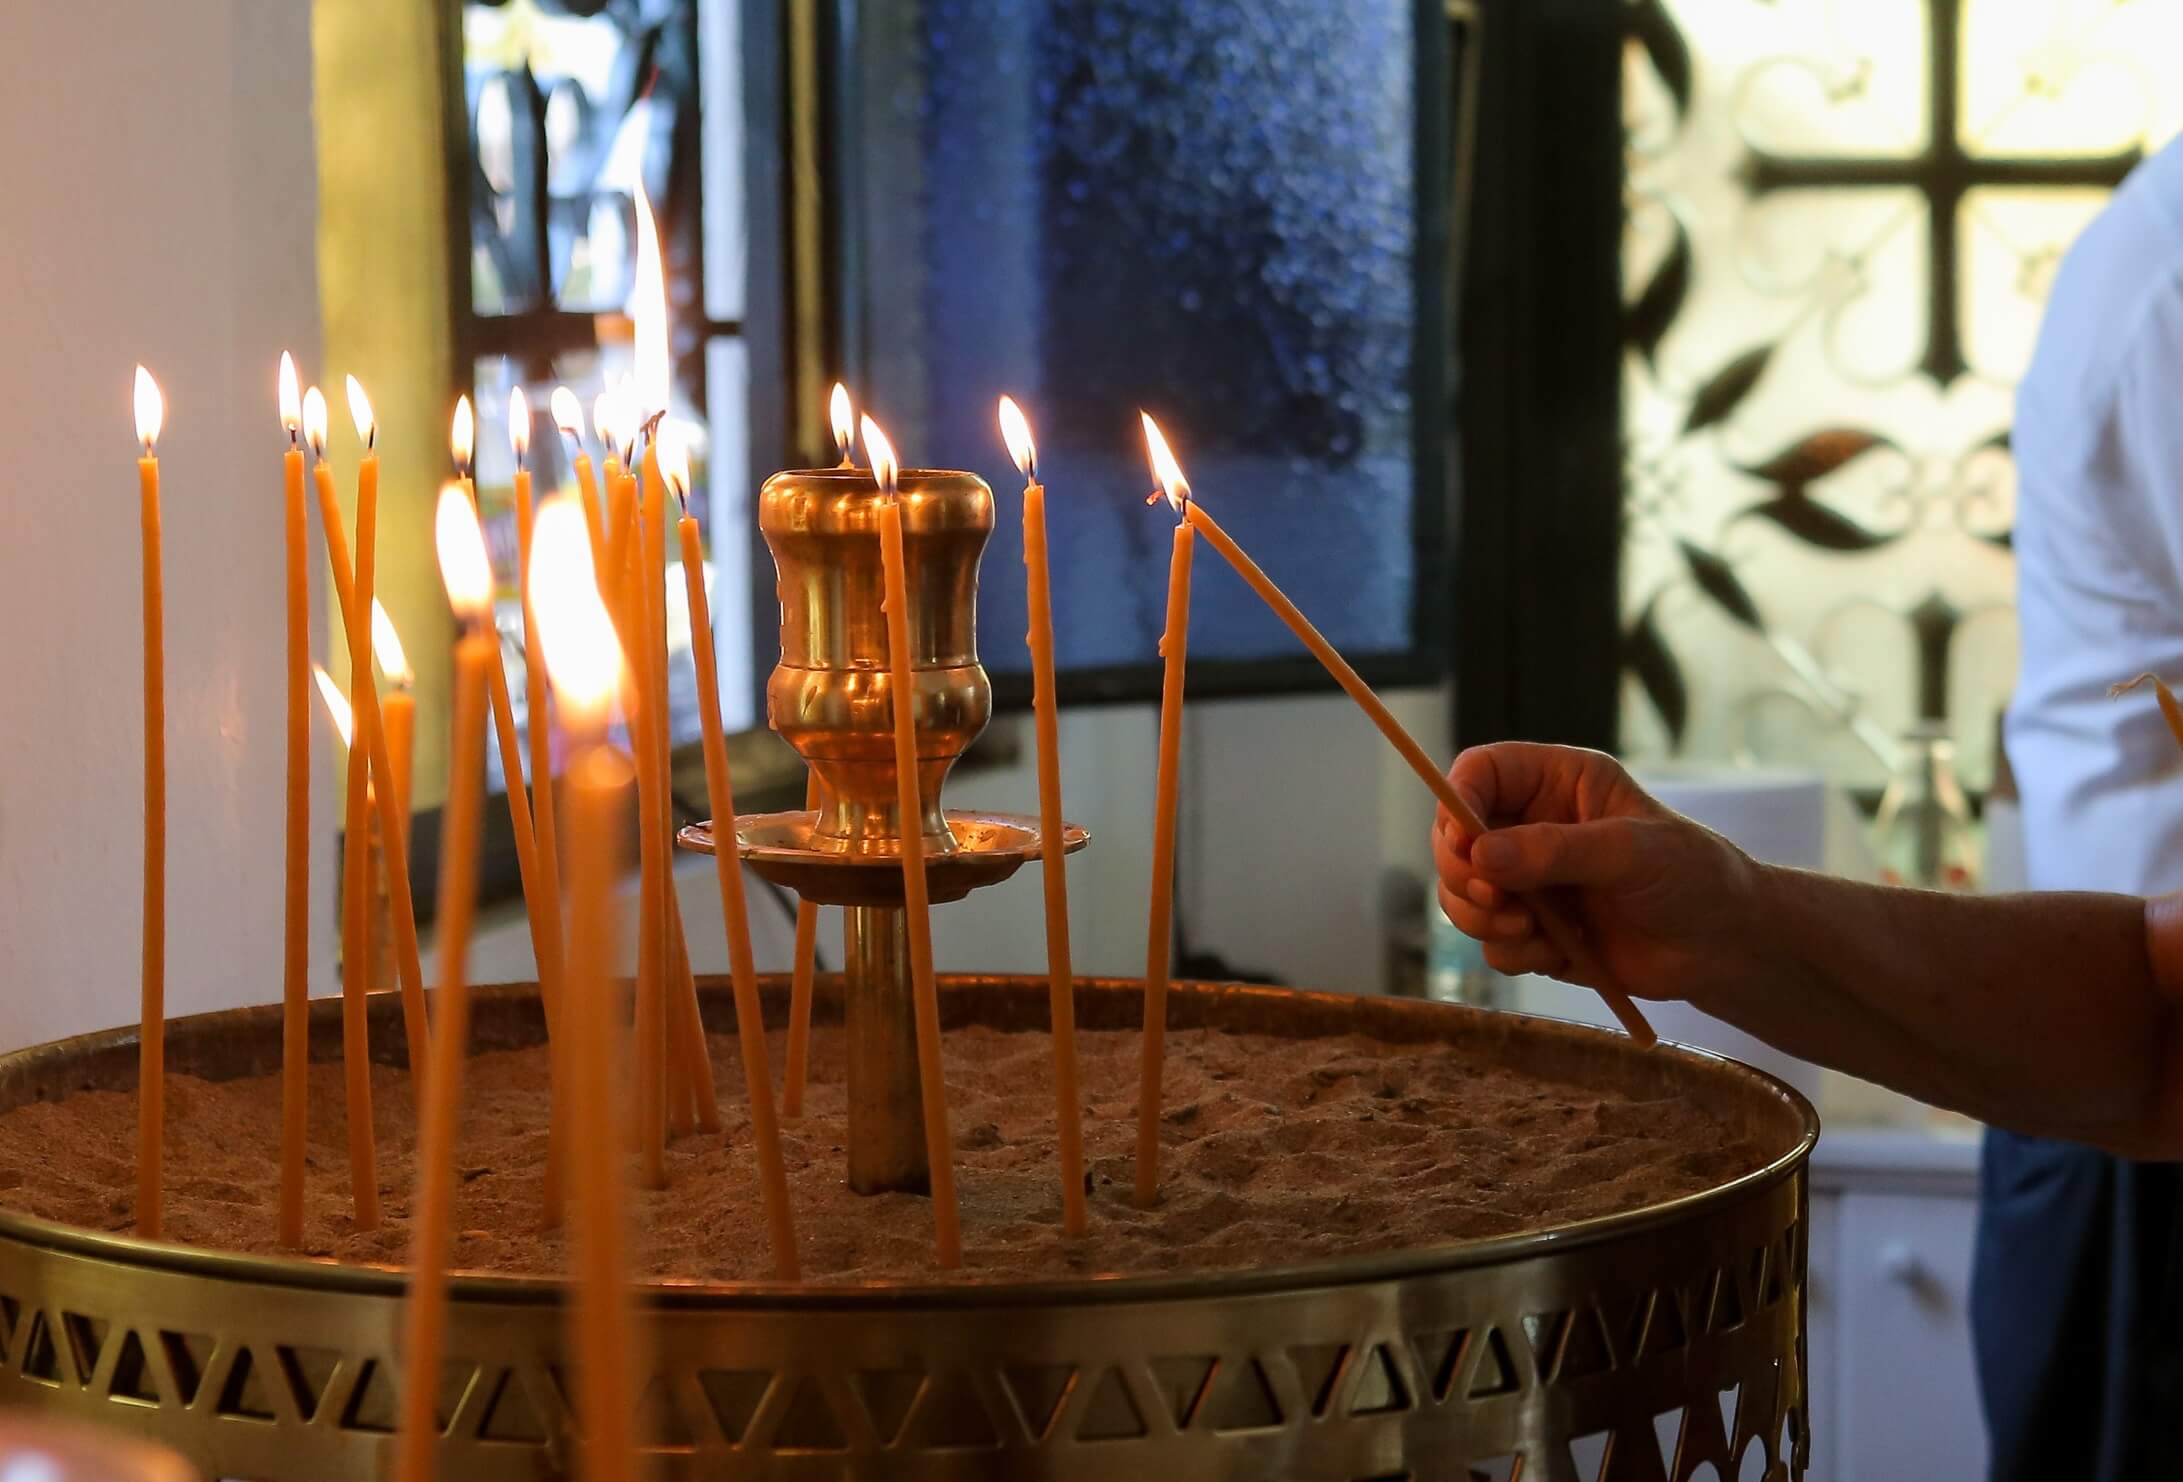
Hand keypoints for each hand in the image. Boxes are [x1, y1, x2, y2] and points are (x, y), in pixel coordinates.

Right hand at [1432, 743, 1760, 1009]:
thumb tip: (1481, 855)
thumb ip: (1556, 850)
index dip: (1458, 801)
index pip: (1482, 772)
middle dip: (1465, 875)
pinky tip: (1557, 951)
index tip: (1463, 844)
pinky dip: (1513, 952)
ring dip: (1484, 919)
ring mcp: (1529, 881)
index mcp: (1557, 783)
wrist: (1724, 947)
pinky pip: (1491, 941)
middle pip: (1454, 838)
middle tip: (1496, 900)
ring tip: (1532, 931)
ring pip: (1463, 895)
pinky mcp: (1533, 930)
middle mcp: (1533, 826)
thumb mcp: (1631, 852)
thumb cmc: (1692, 876)